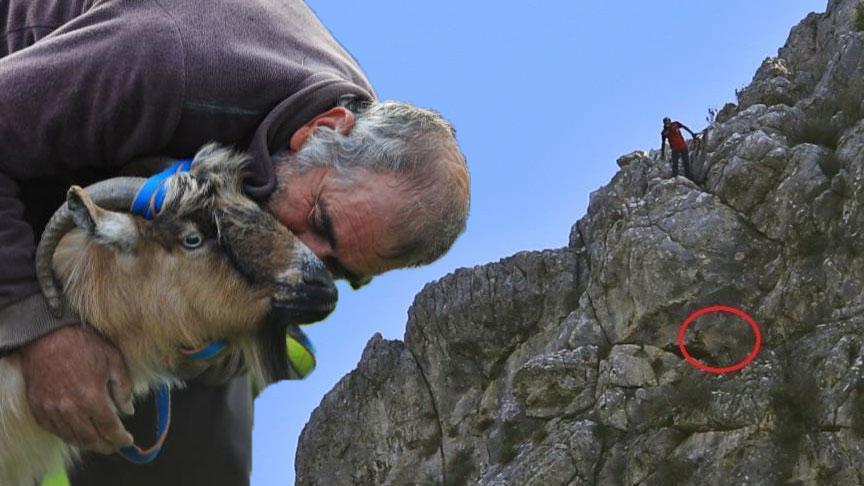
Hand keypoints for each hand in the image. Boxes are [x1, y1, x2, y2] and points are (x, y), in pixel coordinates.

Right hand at [19, 325, 134, 453]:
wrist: (47, 336)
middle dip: (106, 446)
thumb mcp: (114, 360)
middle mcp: (71, 409)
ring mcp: (52, 410)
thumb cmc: (84, 345)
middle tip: (114, 446)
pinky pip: (54, 430)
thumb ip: (124, 387)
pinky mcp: (38, 408)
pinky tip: (77, 433)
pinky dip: (67, 435)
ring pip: (71, 437)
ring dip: (87, 443)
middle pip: (91, 439)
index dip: (121, 438)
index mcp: (92, 397)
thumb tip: (128, 410)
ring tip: (98, 443)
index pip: (110, 428)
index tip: (128, 440)